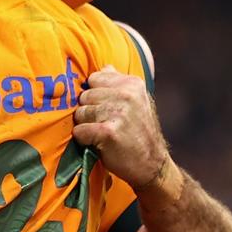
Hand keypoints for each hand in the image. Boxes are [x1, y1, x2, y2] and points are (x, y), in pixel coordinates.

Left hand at [72, 68, 171, 192]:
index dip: (95, 96)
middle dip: (90, 112)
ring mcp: (118, 113)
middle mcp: (126, 95)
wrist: (152, 165)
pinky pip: (79, 131)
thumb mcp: (136, 102)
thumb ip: (118, 83)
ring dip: (87, 126)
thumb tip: (104, 67)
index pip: (94, 79)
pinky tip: (100, 144)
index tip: (107, 109)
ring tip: (105, 135)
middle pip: (84, 96)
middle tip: (107, 125)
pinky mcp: (108, 132)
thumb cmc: (138, 132)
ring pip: (80, 113)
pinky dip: (84, 140)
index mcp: (132, 83)